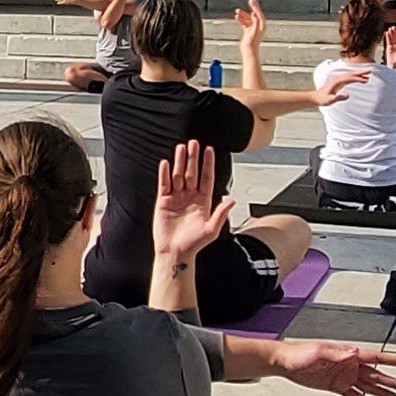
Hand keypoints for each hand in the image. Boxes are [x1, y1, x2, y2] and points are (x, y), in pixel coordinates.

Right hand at [151, 142, 234, 258]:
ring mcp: (176, 198)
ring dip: (180, 161)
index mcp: (203, 201)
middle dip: (193, 157)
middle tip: (194, 142)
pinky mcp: (163, 202)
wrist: (175, 253)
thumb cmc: (194, 244)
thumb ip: (221, 213)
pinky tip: (166, 163)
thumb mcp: (211, 230)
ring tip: (181, 147)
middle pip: (192, 172)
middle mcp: (190, 197)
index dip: (207, 164)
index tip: (209, 150)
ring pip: (178, 175)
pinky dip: (164, 174)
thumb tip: (232, 200)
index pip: (206, 177)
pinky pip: (164, 184)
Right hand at [234, 0, 266, 45]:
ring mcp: (253, 28)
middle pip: (255, 14)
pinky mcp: (248, 31)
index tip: (252, 0)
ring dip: (243, 14)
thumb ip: (255, 22)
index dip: (255, 6)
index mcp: (262, 25)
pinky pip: (245, 23)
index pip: (259, 13)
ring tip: (236, 11)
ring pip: (248, 18)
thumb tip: (254, 13)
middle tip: (249, 0)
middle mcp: (259, 26)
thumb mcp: (254, 31)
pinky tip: (236, 17)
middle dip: (251, 7)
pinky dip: (241, 19)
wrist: (248, 51)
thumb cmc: (252, 43)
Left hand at [272, 341, 395, 395]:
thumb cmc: (299, 354)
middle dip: (393, 382)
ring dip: (384, 394)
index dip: (392, 360)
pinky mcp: (337, 387)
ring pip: (370, 387)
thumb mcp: (318, 353)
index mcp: (349, 354)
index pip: (375, 357)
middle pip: (377, 375)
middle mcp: (350, 365)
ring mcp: (345, 377)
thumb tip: (355, 351)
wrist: (285, 363)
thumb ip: (337, 353)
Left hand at [314, 68, 370, 104]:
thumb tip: (348, 95)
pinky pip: (349, 78)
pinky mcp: (338, 81)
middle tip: (370, 70)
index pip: (349, 78)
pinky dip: (355, 77)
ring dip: (359, 74)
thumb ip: (338, 97)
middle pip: (351, 73)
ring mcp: (338, 79)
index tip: (366, 79)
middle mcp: (337, 78)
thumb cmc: (322, 99)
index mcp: (336, 81)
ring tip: (368, 74)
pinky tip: (361, 79)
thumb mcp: (330, 100)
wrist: (315, 97)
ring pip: (350, 75)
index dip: (358, 78)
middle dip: (361, 72)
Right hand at [384, 27, 395, 68]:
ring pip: (392, 38)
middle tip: (393, 27)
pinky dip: (387, 37)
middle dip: (394, 32)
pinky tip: (387, 34)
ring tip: (389, 29)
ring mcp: (393, 46)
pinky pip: (388, 41)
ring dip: (391, 34)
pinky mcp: (389, 48)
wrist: (394, 66)